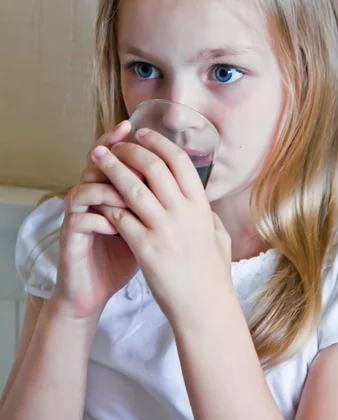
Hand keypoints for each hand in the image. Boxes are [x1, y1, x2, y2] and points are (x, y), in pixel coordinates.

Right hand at [51, 121, 139, 321]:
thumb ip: (157, 205)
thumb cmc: (123, 256)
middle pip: (94, 164)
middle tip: (128, 149)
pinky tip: (116, 226)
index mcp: (109, 191)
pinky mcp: (69, 237)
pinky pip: (79, 219)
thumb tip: (187, 187)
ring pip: (84, 187)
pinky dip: (99, 219)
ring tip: (129, 196)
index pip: (113, 157)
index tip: (138, 129)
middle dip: (112, 154)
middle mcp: (90, 198)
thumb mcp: (145, 227)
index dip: (122, 141)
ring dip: (108, 189)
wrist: (94, 290)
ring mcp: (77, 216)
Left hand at [91, 129, 232, 330]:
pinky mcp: (145, 248)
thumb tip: (202, 202)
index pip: (179, 161)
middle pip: (153, 167)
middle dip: (130, 150)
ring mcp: (164, 229)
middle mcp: (183, 212)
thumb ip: (208, 215)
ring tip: (97, 157)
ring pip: (132, 188)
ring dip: (112, 168)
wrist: (203, 308)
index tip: (142, 134)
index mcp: (200, 205)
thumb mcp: (218, 237)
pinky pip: (121, 217)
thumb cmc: (212, 274)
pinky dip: (108, 204)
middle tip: (114, 144)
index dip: (158, 142)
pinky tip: (98, 198)